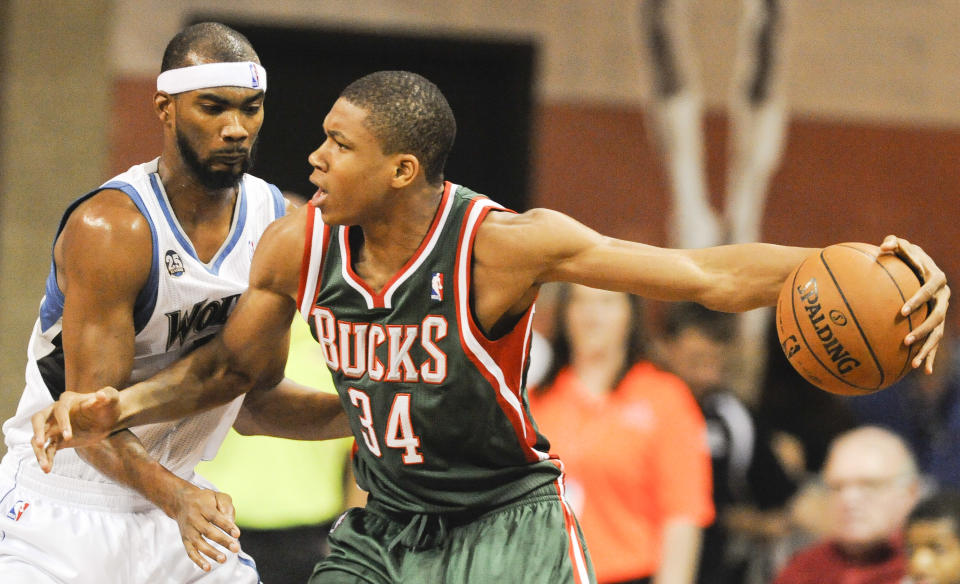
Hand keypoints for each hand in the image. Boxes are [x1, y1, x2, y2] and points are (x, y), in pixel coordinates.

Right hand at [31, 387, 119, 471]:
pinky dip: (46, 458)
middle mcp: (55, 412)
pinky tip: (47, 469)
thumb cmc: (109, 405)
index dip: (63, 423)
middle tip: (41, 444)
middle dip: (38, 431)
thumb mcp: (112, 398)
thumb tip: (101, 395)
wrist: (108, 418)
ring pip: (39, 437)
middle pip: (38, 420)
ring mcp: (55, 427)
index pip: (60, 410)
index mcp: (67, 401)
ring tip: (44, 466)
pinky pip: (47, 449)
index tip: (69, 437)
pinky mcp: (57, 440)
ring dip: (39, 451)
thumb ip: (108, 395)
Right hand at [168, 482, 241, 571]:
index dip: (226, 526)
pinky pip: (190, 552)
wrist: (180, 502)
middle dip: (222, 541)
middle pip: (208, 531)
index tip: (237, 534)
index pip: (216, 517)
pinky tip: (207, 567)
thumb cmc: (204, 500)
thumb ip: (226, 506)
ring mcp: (188, 531)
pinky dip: (198, 560)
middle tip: (236, 548)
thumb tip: (231, 523)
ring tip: (223, 559)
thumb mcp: (217, 496)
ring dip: (211, 553)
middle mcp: (194, 519)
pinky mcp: (185, 540)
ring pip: (199, 544)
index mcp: (203, 507)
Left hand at [880, 235, 950, 371]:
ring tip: (914, 363)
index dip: (918, 300)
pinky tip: (923, 371)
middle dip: (923, 330)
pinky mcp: (936, 323)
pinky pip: (935, 342)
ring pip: (938, 334)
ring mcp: (941, 312)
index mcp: (937, 279)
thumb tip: (883, 246)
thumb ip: (893, 243)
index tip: (902, 311)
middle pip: (938, 316)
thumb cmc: (906, 255)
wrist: (919, 266)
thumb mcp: (901, 246)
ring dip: (927, 348)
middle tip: (905, 340)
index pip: (929, 290)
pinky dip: (930, 356)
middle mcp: (943, 297)